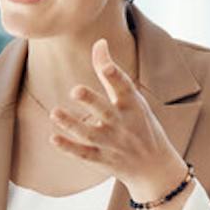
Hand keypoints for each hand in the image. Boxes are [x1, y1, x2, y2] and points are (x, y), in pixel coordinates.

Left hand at [47, 39, 187, 203]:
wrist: (156, 168)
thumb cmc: (140, 123)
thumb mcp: (132, 98)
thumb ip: (110, 72)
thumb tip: (99, 42)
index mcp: (132, 105)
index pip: (124, 88)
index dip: (115, 77)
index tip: (106, 67)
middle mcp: (122, 123)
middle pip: (105, 111)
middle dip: (91, 101)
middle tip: (76, 90)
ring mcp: (112, 143)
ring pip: (90, 134)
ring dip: (72, 124)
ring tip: (55, 113)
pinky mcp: (102, 159)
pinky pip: (84, 154)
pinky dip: (69, 148)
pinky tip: (53, 138)